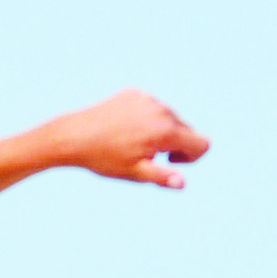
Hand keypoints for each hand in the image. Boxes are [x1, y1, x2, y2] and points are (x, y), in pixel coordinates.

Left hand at [52, 90, 208, 189]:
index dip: (191, 158)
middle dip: (177, 145)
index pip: (203, 143)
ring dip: (161, 132)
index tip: (168, 162)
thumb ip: (162, 177)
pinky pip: (153, 108)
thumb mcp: (134, 172)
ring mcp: (148, 99)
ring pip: (170, 118)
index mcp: (166, 131)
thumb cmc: (104, 158)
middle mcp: (162, 110)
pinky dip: (147, 120)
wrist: (73, 136)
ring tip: (135, 143)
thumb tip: (181, 183)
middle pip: (188, 130)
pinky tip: (125, 130)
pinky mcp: (136, 94)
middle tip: (149, 156)